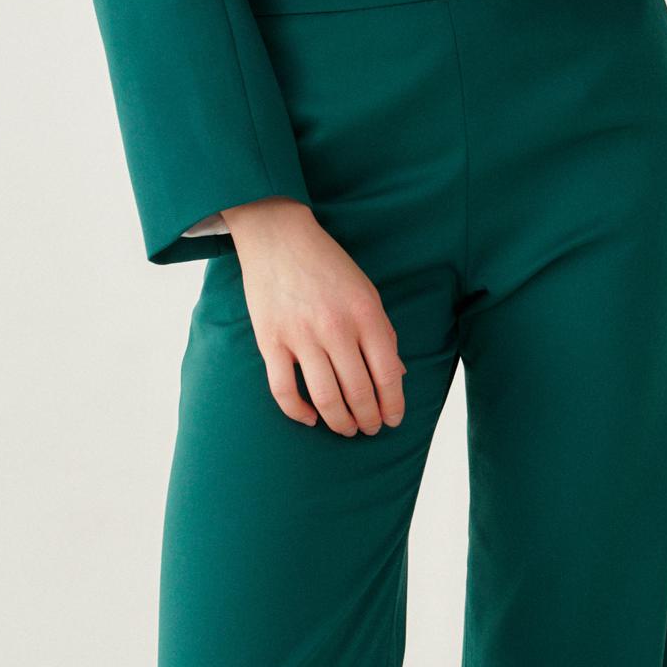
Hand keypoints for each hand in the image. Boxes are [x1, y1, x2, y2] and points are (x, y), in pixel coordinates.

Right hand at [220, 197, 407, 435]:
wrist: (279, 237)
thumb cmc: (328, 266)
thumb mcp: (367, 292)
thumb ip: (382, 333)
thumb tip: (396, 376)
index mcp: (366, 314)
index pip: (387, 375)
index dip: (393, 405)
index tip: (393, 420)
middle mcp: (336, 328)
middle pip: (359, 392)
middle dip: (369, 419)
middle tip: (370, 428)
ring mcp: (301, 336)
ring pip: (325, 398)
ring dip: (340, 422)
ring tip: (346, 429)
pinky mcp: (270, 341)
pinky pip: (284, 390)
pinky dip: (298, 412)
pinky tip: (310, 419)